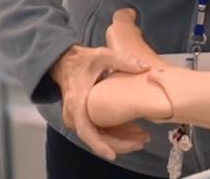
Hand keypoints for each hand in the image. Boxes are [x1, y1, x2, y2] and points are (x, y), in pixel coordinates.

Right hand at [49, 44, 150, 159]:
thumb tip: (144, 67)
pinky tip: (135, 130)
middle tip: (142, 141)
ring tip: (143, 138)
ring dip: (121, 140)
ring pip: (100, 136)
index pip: (86, 130)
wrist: (65, 63)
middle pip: (96, 137)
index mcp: (77, 102)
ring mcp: (79, 119)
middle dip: (119, 143)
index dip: (99, 144)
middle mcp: (75, 115)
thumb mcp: (101, 55)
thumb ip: (123, 60)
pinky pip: (100, 131)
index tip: (112, 154)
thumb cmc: (81, 60)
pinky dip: (117, 133)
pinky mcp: (85, 119)